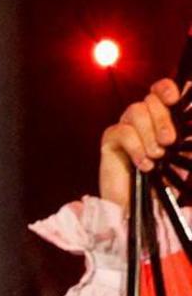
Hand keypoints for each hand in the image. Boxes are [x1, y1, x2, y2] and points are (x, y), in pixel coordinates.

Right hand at [103, 79, 181, 215]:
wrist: (142, 206)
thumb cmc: (166, 180)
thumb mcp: (186, 153)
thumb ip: (189, 132)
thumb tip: (191, 109)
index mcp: (162, 116)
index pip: (162, 89)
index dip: (167, 88)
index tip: (174, 100)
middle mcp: (144, 118)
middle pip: (150, 100)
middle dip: (163, 120)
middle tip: (169, 142)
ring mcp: (126, 127)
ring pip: (136, 112)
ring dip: (149, 135)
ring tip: (157, 157)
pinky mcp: (110, 140)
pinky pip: (123, 132)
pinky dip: (135, 148)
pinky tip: (143, 165)